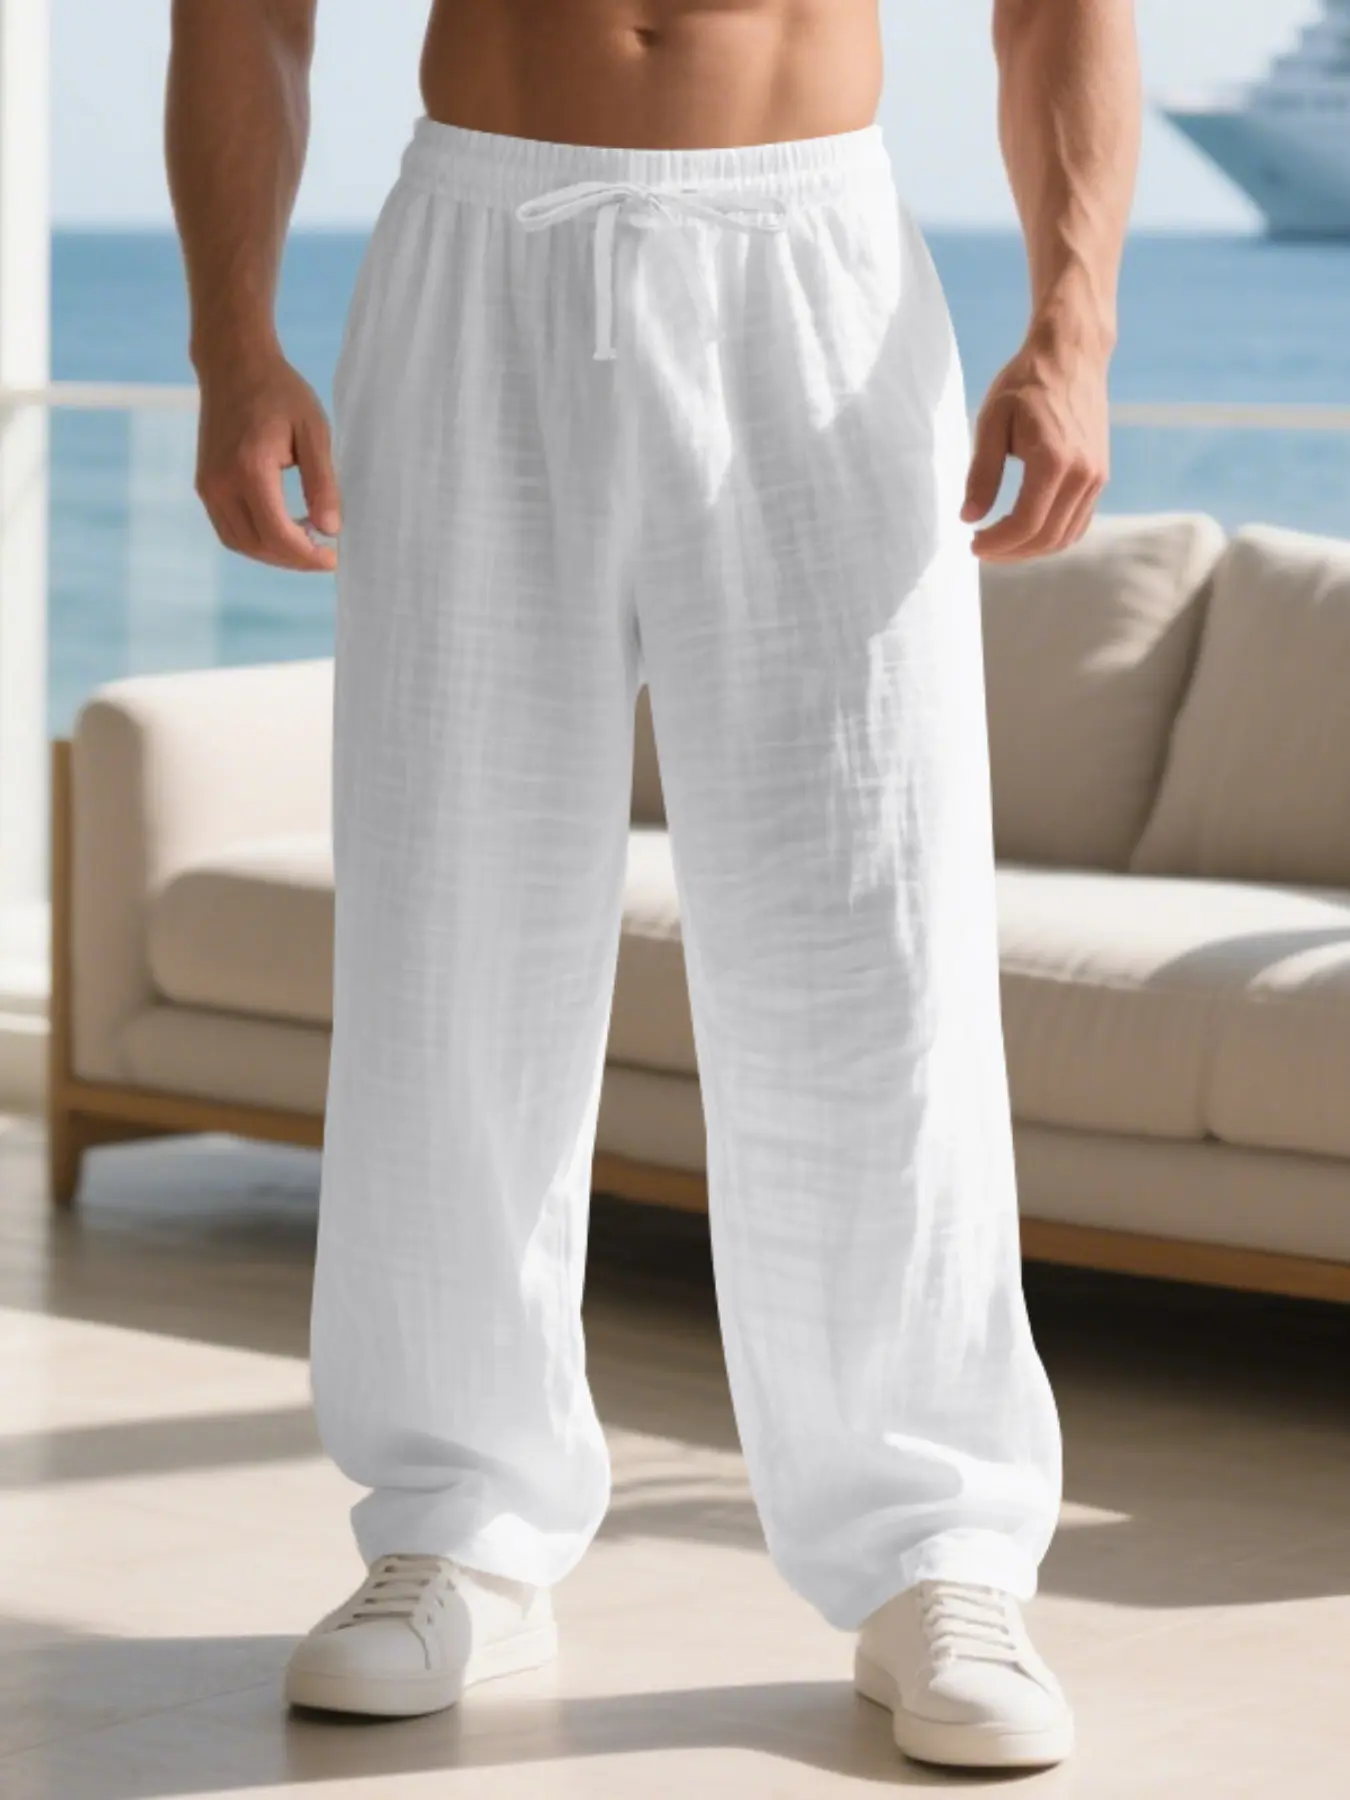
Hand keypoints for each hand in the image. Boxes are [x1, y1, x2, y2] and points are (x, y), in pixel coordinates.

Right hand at [195, 352, 339, 571]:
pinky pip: (229, 529)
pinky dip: (256, 540)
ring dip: (275, 553)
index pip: (278, 535)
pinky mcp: (205, 485)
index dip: (307, 556)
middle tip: (324, 553)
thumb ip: (323, 482)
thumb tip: (330, 529)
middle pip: (258, 546)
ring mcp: (208, 486)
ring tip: (306, 541)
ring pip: (240, 543)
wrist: (234, 364)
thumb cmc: (279, 392)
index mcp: (250, 469)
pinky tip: (283, 529)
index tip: (333, 558)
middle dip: (294, 559)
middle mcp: (221, 483)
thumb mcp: (314, 431)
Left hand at [962, 331, 1109, 562]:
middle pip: (1045, 537)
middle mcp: (1082, 474)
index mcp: (1054, 460)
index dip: (996, 543)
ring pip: (1064, 537)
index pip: (1025, 524)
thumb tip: (969, 517)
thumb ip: (982, 473)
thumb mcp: (992, 421)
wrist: (1072, 356)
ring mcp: (1096, 477)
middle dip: (1009, 552)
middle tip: (980, 548)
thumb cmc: (1026, 384)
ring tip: (999, 543)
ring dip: (1029, 549)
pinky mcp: (1100, 476)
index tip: (972, 543)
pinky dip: (1051, 536)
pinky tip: (1024, 530)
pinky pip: (1077, 523)